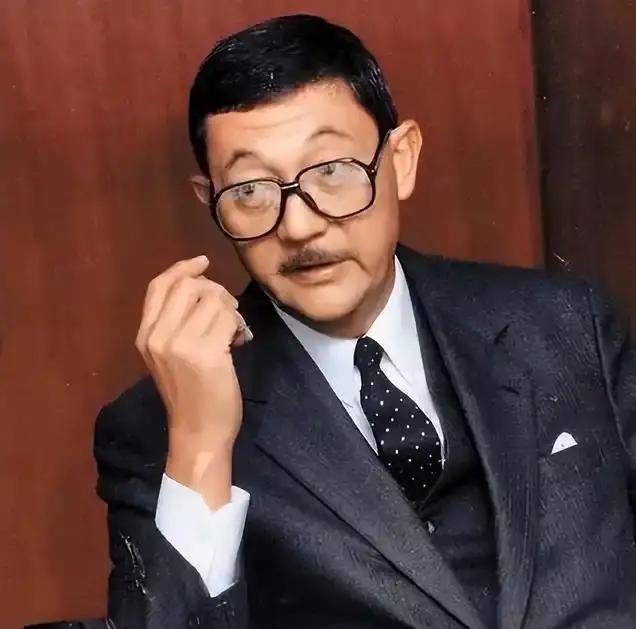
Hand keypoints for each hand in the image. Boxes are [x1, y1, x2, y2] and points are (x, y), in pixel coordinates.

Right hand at [135, 255, 250, 507]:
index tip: (203, 262)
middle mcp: (158, 336)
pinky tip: (239, 342)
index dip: (182, 269)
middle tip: (228, 313)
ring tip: (234, 333)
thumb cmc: (190, 396)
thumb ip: (177, 322)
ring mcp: (180, 344)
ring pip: (213, 300)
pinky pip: (228, 318)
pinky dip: (239, 325)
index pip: (159, 286)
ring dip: (231, 311)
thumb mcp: (171, 356)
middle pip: (190, 286)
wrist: (199, 432)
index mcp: (145, 336)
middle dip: (216, 292)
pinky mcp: (206, 353)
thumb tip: (203, 287)